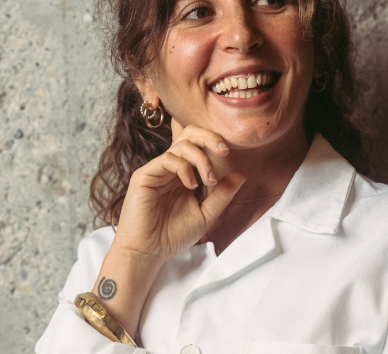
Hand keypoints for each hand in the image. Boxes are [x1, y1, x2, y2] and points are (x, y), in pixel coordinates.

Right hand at [111, 120, 245, 264]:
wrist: (148, 253)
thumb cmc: (174, 235)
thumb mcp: (206, 214)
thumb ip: (223, 194)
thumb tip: (242, 175)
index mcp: (185, 172)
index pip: (199, 144)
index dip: (215, 142)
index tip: (228, 153)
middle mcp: (171, 166)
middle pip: (189, 133)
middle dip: (209, 137)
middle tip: (223, 150)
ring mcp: (158, 169)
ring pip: (181, 145)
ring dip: (201, 159)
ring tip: (209, 181)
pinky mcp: (145, 175)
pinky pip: (168, 159)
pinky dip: (184, 168)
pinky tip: (191, 185)